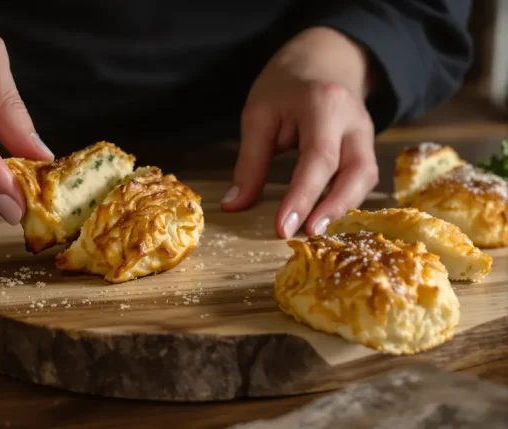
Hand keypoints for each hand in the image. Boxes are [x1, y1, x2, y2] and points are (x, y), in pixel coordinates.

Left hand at [221, 27, 378, 238]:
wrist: (322, 60)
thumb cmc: (285, 87)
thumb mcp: (258, 115)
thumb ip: (250, 162)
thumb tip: (234, 207)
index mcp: (324, 105)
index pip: (317, 158)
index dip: (302, 197)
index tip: (282, 228)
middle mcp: (354, 121)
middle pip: (356, 171)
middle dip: (333, 208)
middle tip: (306, 236)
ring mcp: (366, 134)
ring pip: (365, 178)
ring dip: (342, 209)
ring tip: (314, 233)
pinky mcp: (367, 148)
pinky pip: (362, 179)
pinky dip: (345, 201)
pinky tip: (324, 220)